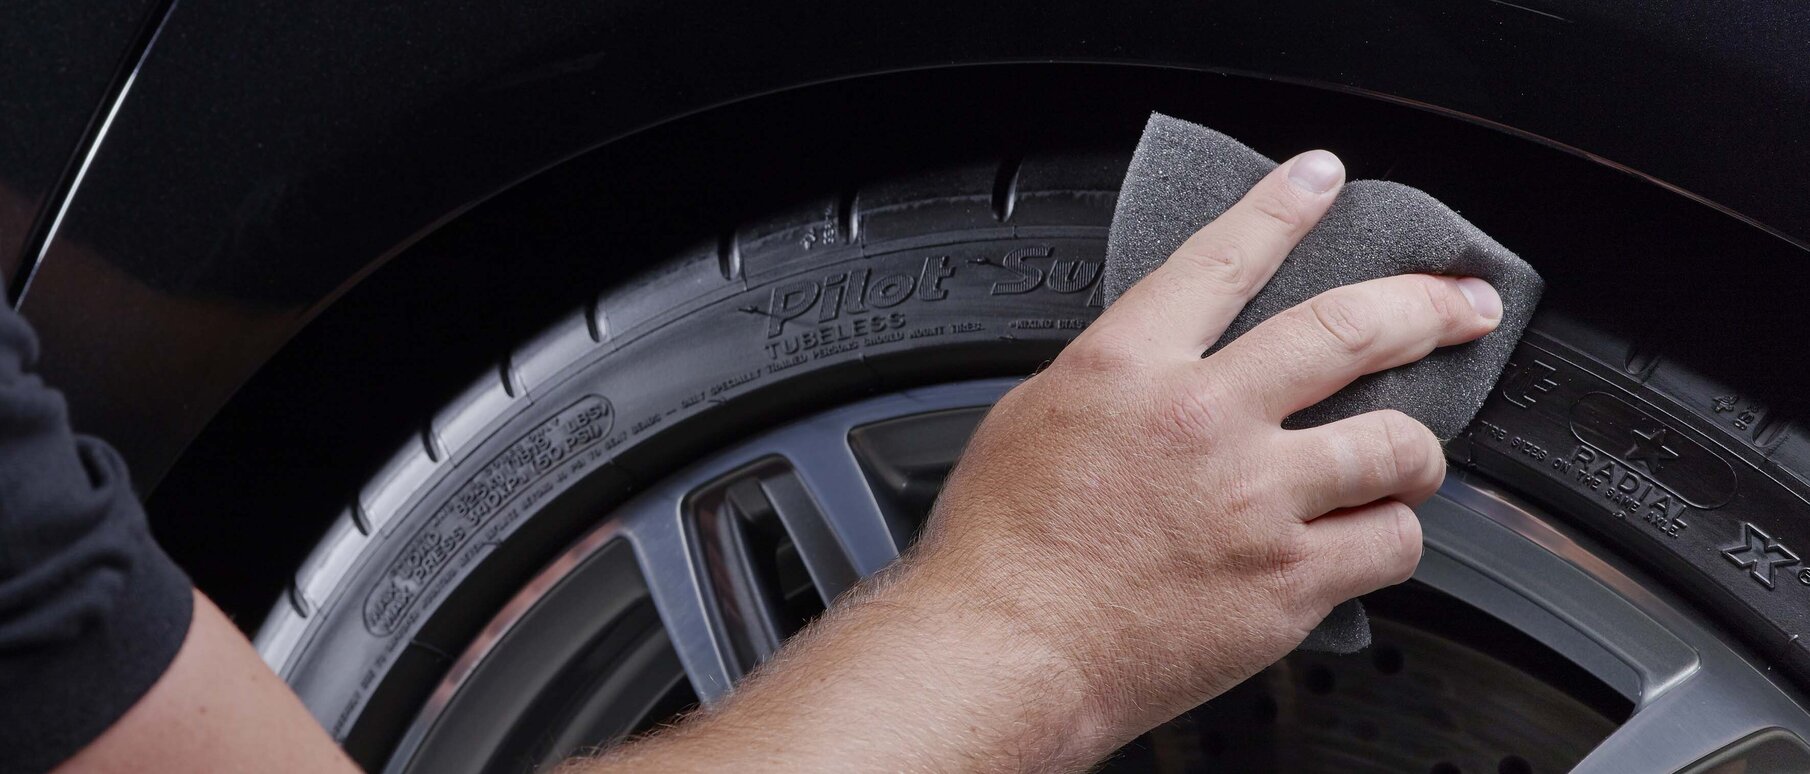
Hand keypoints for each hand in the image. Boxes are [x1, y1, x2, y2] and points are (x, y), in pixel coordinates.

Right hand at [911, 148, 1501, 754]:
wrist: (1007, 652)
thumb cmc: (1003, 552)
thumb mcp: (1032, 422)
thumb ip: (1115, 383)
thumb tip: (1161, 368)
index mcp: (1129, 368)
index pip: (1225, 259)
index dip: (1283, 207)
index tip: (1322, 180)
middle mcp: (1203, 420)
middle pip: (1348, 332)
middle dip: (1425, 306)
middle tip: (1462, 304)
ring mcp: (1256, 502)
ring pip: (1396, 445)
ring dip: (1418, 450)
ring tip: (1414, 459)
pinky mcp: (1288, 583)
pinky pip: (1390, 545)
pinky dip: (1391, 539)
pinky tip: (1371, 540)